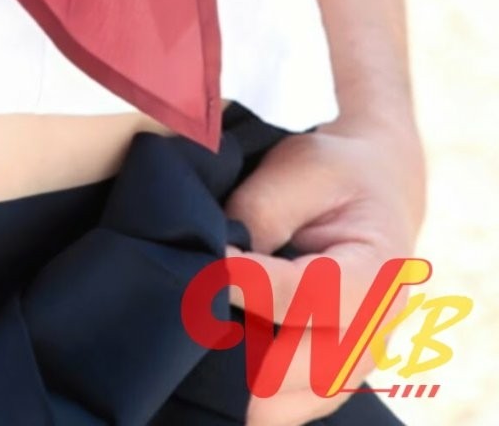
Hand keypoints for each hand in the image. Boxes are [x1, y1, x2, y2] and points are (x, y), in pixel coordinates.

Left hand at [225, 119, 426, 425]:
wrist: (376, 195)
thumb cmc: (335, 177)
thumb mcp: (306, 166)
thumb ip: (263, 211)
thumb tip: (217, 260)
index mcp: (378, 276)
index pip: (306, 297)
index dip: (245, 282)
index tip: (205, 260)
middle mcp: (372, 338)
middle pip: (289, 370)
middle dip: (229, 340)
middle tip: (188, 303)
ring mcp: (350, 371)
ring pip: (276, 405)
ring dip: (230, 373)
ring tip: (197, 326)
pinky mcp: (324, 386)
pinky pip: (276, 409)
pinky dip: (239, 388)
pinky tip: (212, 346)